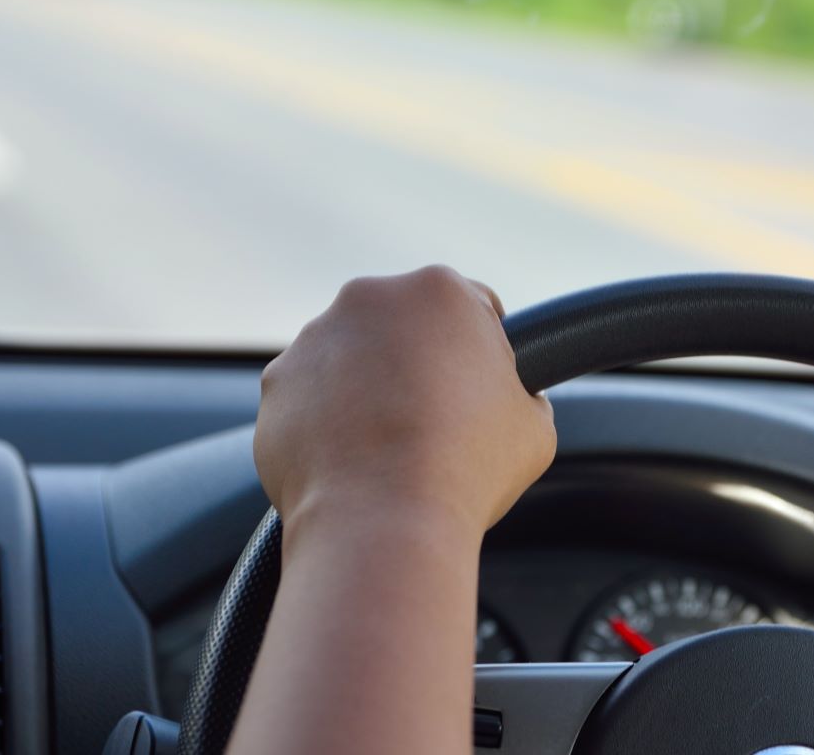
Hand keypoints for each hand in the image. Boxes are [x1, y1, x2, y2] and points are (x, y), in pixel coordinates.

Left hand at [254, 265, 556, 540]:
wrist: (382, 523)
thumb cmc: (467, 470)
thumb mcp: (535, 426)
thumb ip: (522, 394)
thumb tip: (513, 401)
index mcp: (440, 291)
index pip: (474, 309)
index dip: (485, 354)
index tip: (481, 393)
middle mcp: (370, 298)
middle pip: (405, 327)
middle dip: (419, 364)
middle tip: (436, 424)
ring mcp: (315, 339)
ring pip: (353, 359)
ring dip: (369, 390)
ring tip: (389, 449)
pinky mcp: (278, 384)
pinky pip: (311, 398)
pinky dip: (327, 422)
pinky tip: (353, 461)